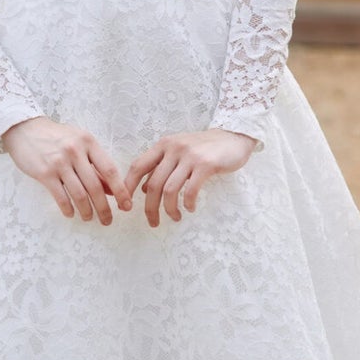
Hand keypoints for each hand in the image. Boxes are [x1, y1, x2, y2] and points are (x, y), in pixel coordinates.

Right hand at [0, 116, 133, 223]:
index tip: (126, 205)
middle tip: (108, 220)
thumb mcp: (79, 144)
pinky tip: (71, 214)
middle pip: (95, 186)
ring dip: (87, 211)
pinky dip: (68, 208)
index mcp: (88, 142)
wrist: (25, 129)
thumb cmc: (55, 137)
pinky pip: (60, 197)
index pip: (110, 170)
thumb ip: (95, 165)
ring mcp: (59, 162)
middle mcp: (75, 151)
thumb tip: (111, 190)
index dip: (120, 190)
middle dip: (104, 208)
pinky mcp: (44, 173)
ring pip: (79, 194)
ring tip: (89, 218)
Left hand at [122, 128, 255, 227]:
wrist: (233, 136)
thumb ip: (161, 167)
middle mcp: (173, 148)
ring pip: (170, 190)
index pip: (138, 166)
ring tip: (174, 217)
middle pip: (153, 184)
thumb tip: (144, 189)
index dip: (128, 187)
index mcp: (163, 145)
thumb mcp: (178, 152)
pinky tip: (190, 208)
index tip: (126, 205)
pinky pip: (190, 190)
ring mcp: (189, 156)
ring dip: (170, 209)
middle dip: (150, 208)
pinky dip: (188, 203)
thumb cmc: (204, 148)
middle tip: (153, 222)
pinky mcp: (206, 165)